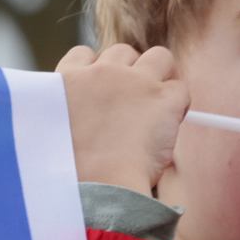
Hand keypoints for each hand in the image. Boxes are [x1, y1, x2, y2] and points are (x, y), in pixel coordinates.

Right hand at [58, 43, 184, 193]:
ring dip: (162, 77)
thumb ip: (75, 113)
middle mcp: (100, 73)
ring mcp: (133, 81)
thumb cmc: (75, 174)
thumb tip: (99, 116)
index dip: (98, 70)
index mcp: (67, 81)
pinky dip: (179, 105)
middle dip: (132, 72)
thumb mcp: (57, 134)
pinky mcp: (162, 97)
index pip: (84, 55)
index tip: (106, 91)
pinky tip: (170, 125)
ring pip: (160, 57)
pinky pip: (181, 88)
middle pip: (124, 52)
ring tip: (159, 107)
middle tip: (136, 104)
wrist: (97, 186)